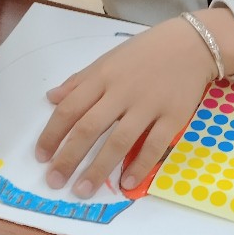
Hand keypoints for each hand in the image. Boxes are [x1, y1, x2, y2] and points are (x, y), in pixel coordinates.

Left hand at [36, 8, 233, 197]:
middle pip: (89, 128)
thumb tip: (52, 99)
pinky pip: (154, 146)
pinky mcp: (173, 116)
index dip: (52, 134)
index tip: (41, 157)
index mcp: (103, 76)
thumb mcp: (108, 59)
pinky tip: (126, 184)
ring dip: (98, 169)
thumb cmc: (146, 52)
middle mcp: (122, 92)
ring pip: (118, 141)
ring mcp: (148, 105)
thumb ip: (80, 81)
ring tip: (83, 191)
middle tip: (55, 181)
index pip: (70, 108)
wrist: (192, 44)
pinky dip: (139, 166)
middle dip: (69, 158)